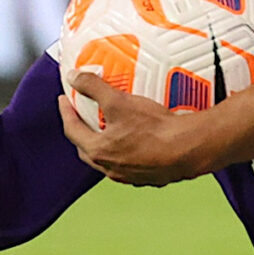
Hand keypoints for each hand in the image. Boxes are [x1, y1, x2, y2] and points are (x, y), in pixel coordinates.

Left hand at [57, 73, 214, 186]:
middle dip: (81, 131)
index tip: (64, 100)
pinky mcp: (149, 178)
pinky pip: (130, 165)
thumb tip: (75, 77)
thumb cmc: (154, 128)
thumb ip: (94, 87)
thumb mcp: (119, 101)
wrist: (189, 149)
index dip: (66, 112)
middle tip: (81, 115)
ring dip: (104, 145)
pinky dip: (125, 153)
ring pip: (109, 160)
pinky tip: (135, 142)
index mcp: (98, 150)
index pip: (72, 130)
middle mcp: (110, 168)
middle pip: (86, 148)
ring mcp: (130, 176)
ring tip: (108, 128)